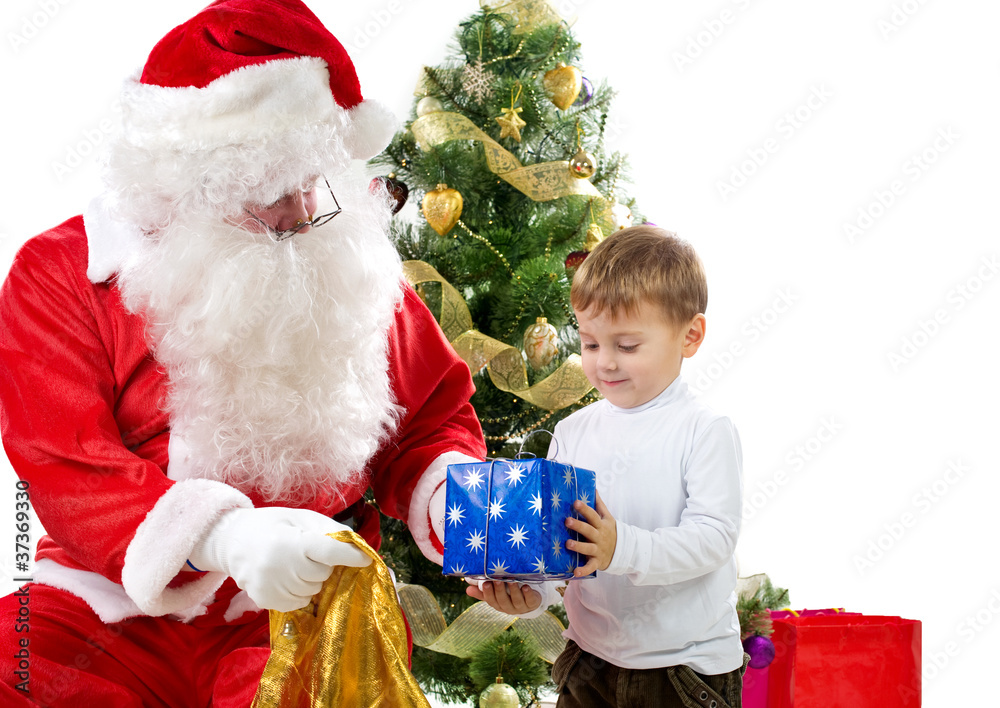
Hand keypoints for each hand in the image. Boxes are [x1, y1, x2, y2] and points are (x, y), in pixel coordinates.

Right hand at [189, 507, 370, 611]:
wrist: (232, 540)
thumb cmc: (273, 525)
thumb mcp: (302, 518)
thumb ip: (330, 531)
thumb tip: (358, 546)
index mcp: (291, 541)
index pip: (329, 552)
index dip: (351, 557)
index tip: (366, 560)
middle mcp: (280, 566)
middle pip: (322, 574)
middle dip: (322, 566)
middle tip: (306, 554)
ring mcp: (271, 587)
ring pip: (312, 591)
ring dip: (310, 580)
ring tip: (293, 565)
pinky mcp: (265, 601)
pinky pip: (298, 603)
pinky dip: (299, 593)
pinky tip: (285, 578)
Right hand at [465, 578, 541, 615]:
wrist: (529, 601)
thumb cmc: (509, 594)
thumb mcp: (495, 593)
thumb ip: (482, 592)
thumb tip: (467, 589)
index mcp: (499, 605)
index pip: (492, 601)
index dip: (488, 593)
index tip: (486, 583)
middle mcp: (509, 607)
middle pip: (503, 601)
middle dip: (500, 590)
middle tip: (497, 580)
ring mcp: (521, 607)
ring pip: (516, 600)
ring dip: (514, 590)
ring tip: (511, 580)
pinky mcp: (532, 603)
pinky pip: (530, 600)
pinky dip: (528, 593)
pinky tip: (526, 587)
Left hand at [566, 491, 616, 576]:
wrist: (624, 551)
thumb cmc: (610, 531)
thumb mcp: (608, 517)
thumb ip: (599, 504)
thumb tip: (593, 487)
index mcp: (601, 525)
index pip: (593, 515)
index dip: (584, 509)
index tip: (575, 502)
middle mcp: (599, 537)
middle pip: (588, 530)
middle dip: (578, 526)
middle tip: (567, 521)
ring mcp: (598, 550)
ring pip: (588, 548)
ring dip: (578, 546)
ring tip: (568, 544)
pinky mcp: (597, 562)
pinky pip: (590, 567)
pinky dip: (583, 570)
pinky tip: (574, 572)